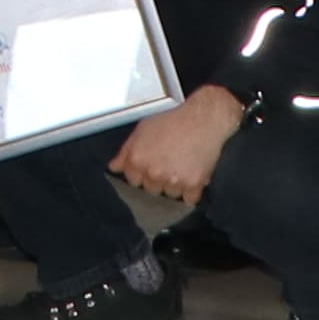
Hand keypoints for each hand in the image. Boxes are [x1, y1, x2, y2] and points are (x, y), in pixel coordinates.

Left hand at [111, 86, 241, 208]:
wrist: (204, 119)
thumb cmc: (174, 120)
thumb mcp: (143, 129)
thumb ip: (125, 151)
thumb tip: (114, 167)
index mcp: (138, 160)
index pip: (133, 181)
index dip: (142, 173)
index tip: (150, 166)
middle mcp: (153, 173)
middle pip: (151, 190)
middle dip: (158, 180)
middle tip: (169, 163)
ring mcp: (173, 181)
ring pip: (170, 195)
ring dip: (175, 186)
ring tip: (182, 166)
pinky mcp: (193, 185)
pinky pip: (189, 200)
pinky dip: (191, 192)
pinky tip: (193, 176)